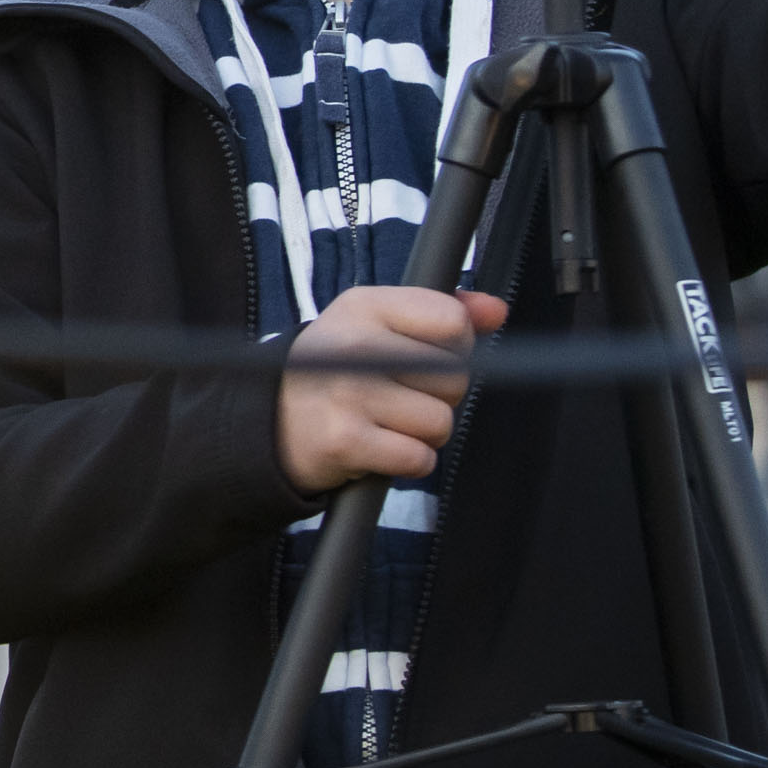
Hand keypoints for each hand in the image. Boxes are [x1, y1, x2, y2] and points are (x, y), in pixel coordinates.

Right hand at [276, 286, 507, 492]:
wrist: (271, 420)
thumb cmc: (338, 368)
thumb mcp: (379, 324)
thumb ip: (443, 312)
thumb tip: (496, 310)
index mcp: (365, 305)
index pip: (454, 322)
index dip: (454, 347)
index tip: (423, 355)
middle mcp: (355, 345)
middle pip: (454, 377)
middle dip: (438, 394)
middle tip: (397, 394)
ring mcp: (349, 393)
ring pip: (440, 422)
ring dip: (423, 433)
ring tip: (387, 421)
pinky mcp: (346, 441)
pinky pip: (420, 459)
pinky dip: (408, 462)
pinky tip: (380, 446)